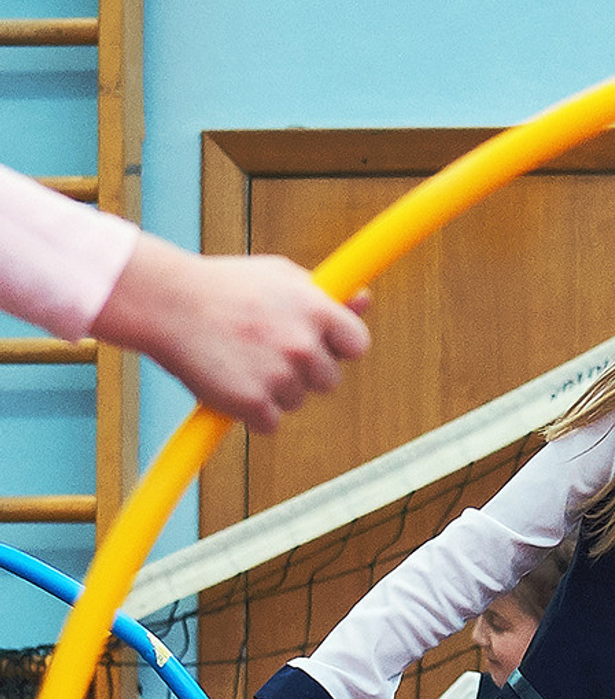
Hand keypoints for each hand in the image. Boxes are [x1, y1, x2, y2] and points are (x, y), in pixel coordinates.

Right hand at [94, 233, 371, 433]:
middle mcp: (303, 344)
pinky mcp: (254, 403)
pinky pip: (269, 422)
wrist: (165, 303)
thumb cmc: (222, 286)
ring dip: (274, 389)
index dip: (339, 347)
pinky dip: (250, 411)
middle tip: (265, 349)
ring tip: (239, 358)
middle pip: (329, 380)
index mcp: (316, 309)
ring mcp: (280, 375)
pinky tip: (228, 381)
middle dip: (304, 371)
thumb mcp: (278, 275)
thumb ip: (324, 293)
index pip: (357, 344)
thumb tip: (365, 298)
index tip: (320, 344)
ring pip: (296, 401)